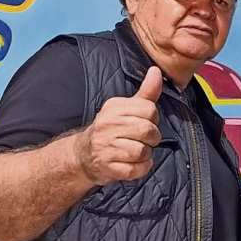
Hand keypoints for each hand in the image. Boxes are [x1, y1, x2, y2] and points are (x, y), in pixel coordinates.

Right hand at [74, 66, 162, 185]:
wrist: (84, 155)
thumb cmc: (111, 129)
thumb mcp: (126, 108)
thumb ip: (146, 92)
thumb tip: (156, 71)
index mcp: (114, 108)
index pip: (149, 109)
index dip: (153, 118)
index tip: (145, 122)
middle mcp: (107, 125)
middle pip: (147, 130)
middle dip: (152, 138)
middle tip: (144, 140)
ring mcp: (105, 147)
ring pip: (142, 151)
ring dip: (146, 154)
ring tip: (137, 152)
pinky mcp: (107, 167)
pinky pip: (136, 170)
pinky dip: (141, 169)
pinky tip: (134, 164)